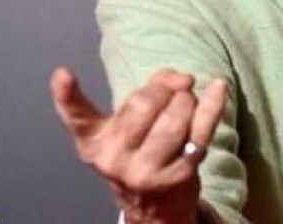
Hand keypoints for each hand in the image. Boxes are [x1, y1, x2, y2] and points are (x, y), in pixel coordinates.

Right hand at [51, 67, 226, 223]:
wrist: (155, 207)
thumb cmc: (140, 151)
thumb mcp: (127, 125)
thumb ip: (149, 89)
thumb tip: (181, 78)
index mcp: (94, 143)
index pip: (77, 117)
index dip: (67, 95)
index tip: (63, 74)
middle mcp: (114, 159)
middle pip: (143, 104)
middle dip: (165, 90)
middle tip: (173, 93)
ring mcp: (146, 171)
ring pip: (174, 119)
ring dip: (187, 101)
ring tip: (187, 104)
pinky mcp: (178, 176)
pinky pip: (201, 132)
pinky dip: (213, 106)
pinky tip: (219, 88)